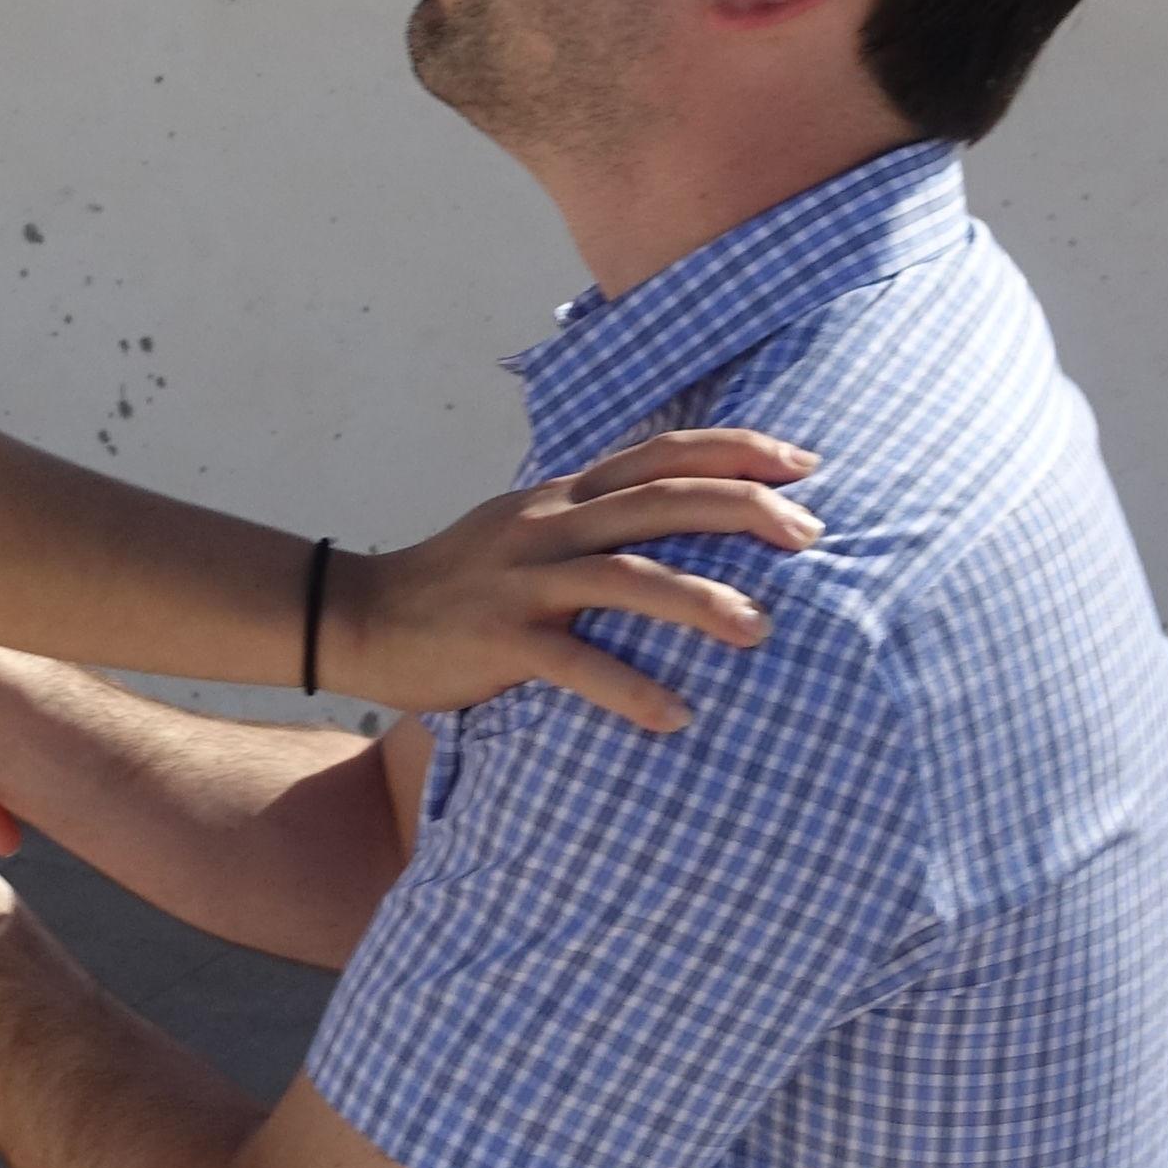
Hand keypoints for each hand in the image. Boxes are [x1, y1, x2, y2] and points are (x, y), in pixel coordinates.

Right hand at [332, 426, 820, 734]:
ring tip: (760, 630)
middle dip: (742, 509)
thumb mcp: (528, 530)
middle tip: (809, 534)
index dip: (736, 450)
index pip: (661, 454)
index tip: (805, 463)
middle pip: (660, 500)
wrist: (359, 615)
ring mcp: (524, 580)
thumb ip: (593, 522)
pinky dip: (631, 689)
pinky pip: (576, 664)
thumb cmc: (458, 583)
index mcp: (564, 495)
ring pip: (626, 574)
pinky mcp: (500, 639)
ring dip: (699, 599)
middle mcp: (550, 525)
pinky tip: (677, 717)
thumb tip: (675, 523)